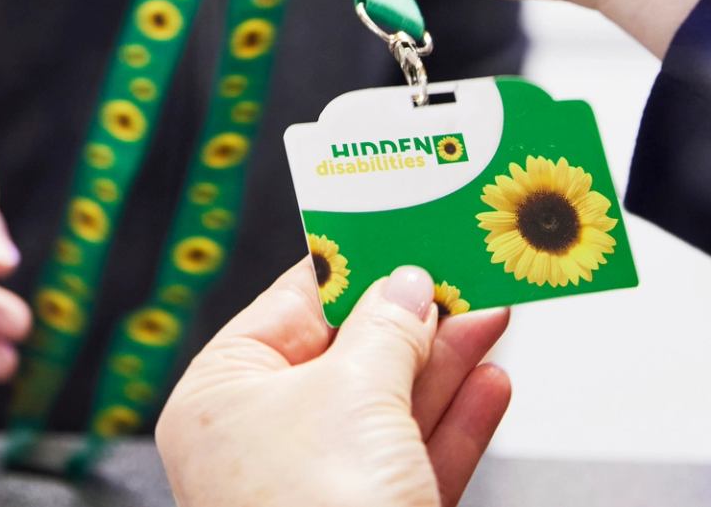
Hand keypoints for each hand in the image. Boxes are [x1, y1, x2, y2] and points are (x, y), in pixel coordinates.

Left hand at [157, 262, 511, 506]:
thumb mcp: (355, 392)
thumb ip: (387, 327)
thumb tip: (405, 287)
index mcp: (220, 398)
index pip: (289, 306)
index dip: (350, 266)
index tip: (396, 230)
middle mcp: (259, 443)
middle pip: (346, 355)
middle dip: (411, 315)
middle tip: (459, 269)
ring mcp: (316, 489)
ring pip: (389, 405)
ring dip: (445, 360)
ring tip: (489, 312)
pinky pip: (414, 457)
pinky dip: (455, 419)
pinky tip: (490, 382)